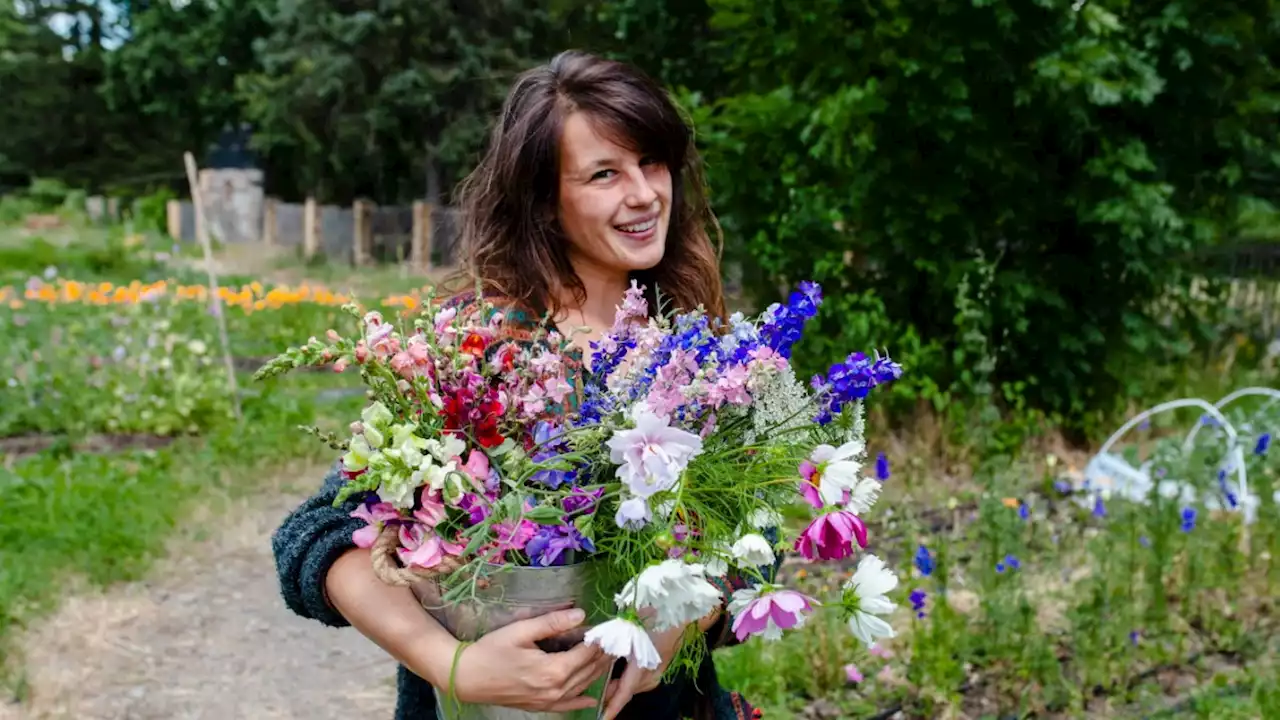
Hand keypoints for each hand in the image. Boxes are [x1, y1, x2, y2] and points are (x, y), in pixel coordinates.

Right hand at [448, 608, 615, 712]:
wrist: (467, 678)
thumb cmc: (491, 651)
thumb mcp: (521, 631)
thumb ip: (552, 622)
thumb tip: (581, 614)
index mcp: (553, 670)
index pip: (587, 652)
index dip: (601, 638)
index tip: (612, 625)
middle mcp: (556, 689)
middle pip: (589, 669)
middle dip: (604, 653)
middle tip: (616, 638)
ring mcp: (549, 702)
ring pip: (584, 686)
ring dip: (599, 671)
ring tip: (609, 655)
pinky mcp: (541, 707)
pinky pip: (570, 705)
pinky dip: (585, 699)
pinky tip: (594, 696)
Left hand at [599, 622, 682, 719]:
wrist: (680, 614)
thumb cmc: (652, 617)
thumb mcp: (627, 628)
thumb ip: (610, 640)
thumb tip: (592, 646)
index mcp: (641, 667)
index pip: (624, 693)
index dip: (612, 707)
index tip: (603, 719)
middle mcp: (650, 675)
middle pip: (628, 691)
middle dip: (612, 696)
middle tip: (597, 698)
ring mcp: (657, 673)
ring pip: (634, 687)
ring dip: (620, 688)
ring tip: (605, 688)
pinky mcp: (659, 669)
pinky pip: (640, 680)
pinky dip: (628, 681)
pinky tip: (620, 676)